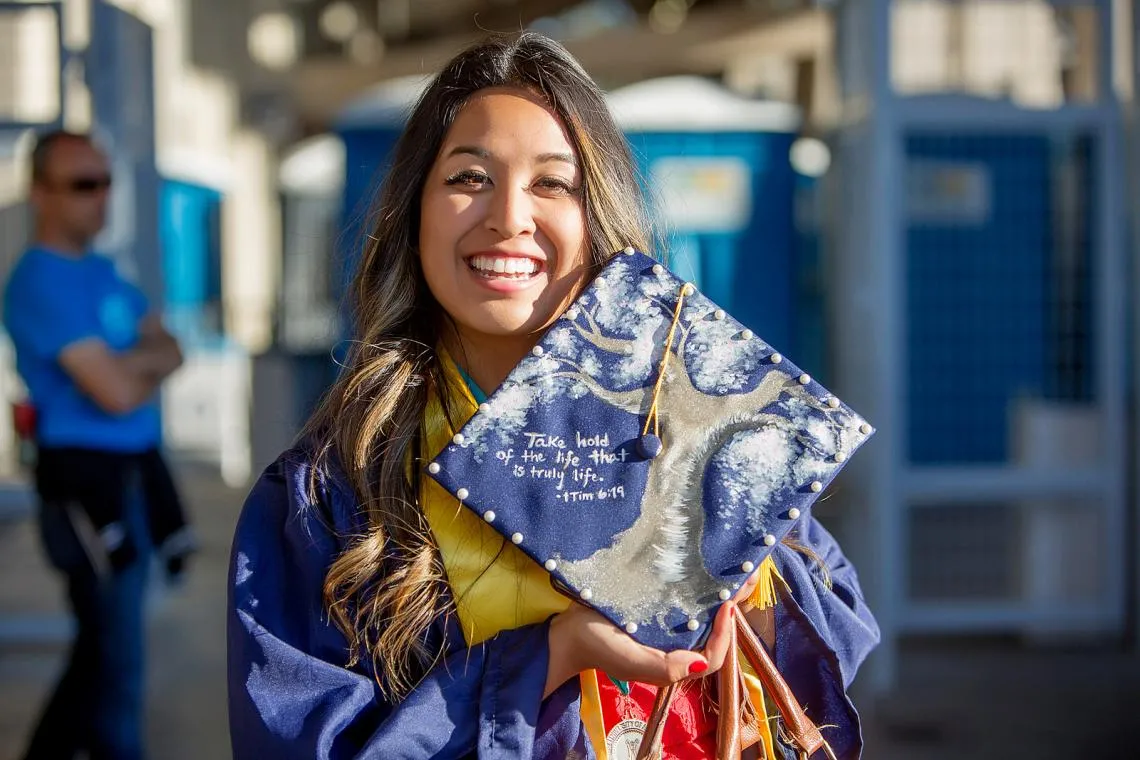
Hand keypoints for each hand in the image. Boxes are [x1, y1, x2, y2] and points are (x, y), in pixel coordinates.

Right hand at [544, 572, 759, 697]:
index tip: (727, 605)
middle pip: (712, 633)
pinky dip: (696, 592)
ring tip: (730, 573)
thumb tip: (702, 662)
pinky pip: (682, 607)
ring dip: (716, 597)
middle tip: (743, 580)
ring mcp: (664, 632)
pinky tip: (700, 573)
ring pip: (700, 618)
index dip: (725, 634)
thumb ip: (666, 666)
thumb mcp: (633, 661)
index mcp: (673, 665)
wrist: (567, 633)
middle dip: (730, 609)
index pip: (713, 655)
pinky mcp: (653, 615)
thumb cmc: (599, 646)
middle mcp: (674, 649)